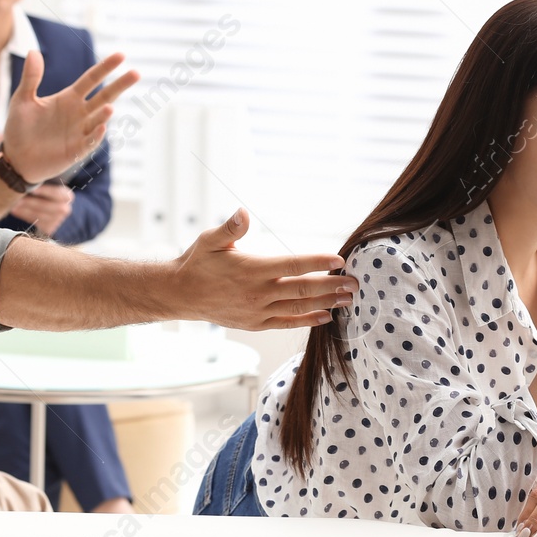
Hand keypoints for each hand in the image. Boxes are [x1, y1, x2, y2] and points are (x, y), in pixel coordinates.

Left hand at [2, 50, 138, 182]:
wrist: (15, 158)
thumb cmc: (19, 127)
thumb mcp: (22, 100)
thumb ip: (31, 78)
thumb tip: (33, 51)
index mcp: (69, 98)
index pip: (91, 79)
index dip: (105, 67)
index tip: (121, 55)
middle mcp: (79, 113)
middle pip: (104, 96)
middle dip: (120, 85)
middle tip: (136, 73)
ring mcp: (80, 132)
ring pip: (98, 119)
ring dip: (104, 114)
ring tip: (108, 107)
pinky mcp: (75, 151)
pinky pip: (89, 142)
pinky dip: (96, 136)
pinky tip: (101, 127)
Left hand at [12, 183, 74, 236]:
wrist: (50, 210)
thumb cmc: (46, 193)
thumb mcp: (49, 186)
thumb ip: (42, 183)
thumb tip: (27, 179)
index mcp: (67, 196)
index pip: (57, 193)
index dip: (45, 191)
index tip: (33, 189)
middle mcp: (65, 209)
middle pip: (47, 206)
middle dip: (31, 202)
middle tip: (18, 199)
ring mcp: (57, 220)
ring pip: (39, 215)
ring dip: (24, 209)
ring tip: (13, 205)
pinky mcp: (49, 228)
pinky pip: (34, 221)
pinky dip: (23, 215)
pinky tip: (15, 210)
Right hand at [170, 208, 351, 330]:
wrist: (181, 294)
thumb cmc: (197, 263)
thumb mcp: (210, 240)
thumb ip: (230, 228)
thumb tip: (243, 212)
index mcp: (251, 269)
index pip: (292, 265)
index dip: (317, 262)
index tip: (338, 260)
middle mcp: (257, 293)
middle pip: (302, 289)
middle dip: (331, 285)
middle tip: (355, 283)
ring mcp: (257, 311)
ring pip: (298, 308)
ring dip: (325, 303)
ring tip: (347, 299)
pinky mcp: (255, 324)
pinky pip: (286, 323)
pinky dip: (307, 320)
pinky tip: (325, 316)